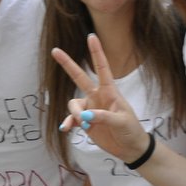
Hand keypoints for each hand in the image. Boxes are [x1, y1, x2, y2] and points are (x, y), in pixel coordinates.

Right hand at [50, 34, 150, 163]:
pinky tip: (66, 128)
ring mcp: (90, 109)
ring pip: (74, 104)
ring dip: (75, 113)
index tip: (91, 36)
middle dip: (68, 64)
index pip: (102, 68)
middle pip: (80, 77)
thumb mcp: (121, 121)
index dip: (96, 52)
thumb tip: (86, 116)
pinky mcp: (85, 122)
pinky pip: (72, 119)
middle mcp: (97, 97)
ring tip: (84, 123)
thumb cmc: (131, 130)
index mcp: (110, 92)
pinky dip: (68, 123)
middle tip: (55, 50)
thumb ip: (104, 116)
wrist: (130, 148)